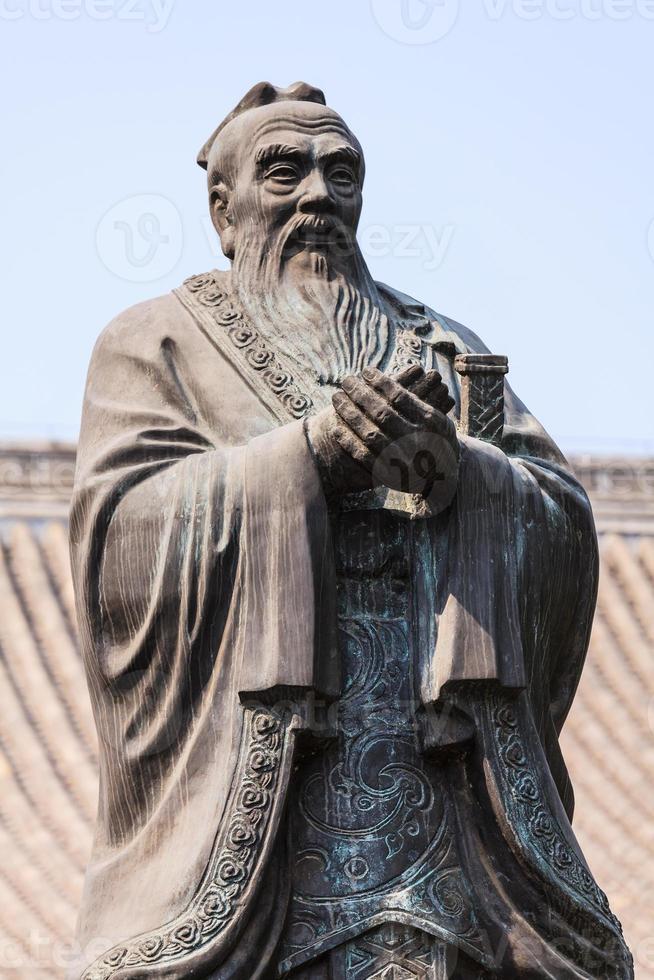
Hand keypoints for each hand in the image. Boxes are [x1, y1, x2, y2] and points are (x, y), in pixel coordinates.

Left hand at [332, 366, 458, 501]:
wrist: (443, 479)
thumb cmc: (436, 440)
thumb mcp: (439, 418)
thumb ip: (419, 400)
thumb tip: (397, 373)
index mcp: (430, 422)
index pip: (400, 397)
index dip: (380, 382)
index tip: (366, 371)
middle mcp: (417, 441)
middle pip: (382, 413)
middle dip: (361, 394)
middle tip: (346, 380)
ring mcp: (402, 460)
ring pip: (370, 433)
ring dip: (350, 414)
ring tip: (337, 398)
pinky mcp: (389, 476)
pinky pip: (364, 457)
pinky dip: (348, 441)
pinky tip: (336, 427)